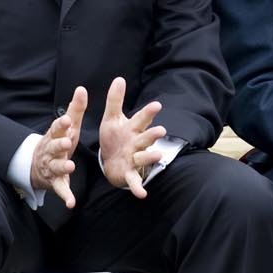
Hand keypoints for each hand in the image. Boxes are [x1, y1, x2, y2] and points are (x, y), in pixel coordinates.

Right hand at [31, 87, 86, 206]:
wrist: (37, 165)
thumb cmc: (58, 142)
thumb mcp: (67, 127)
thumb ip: (75, 109)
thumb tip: (81, 88)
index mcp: (55, 136)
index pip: (57, 128)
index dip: (62, 124)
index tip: (67, 119)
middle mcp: (52, 151)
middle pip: (54, 147)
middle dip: (59, 144)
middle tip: (66, 142)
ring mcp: (53, 167)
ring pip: (57, 167)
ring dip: (63, 166)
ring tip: (70, 166)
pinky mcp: (56, 183)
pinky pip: (61, 190)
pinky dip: (66, 196)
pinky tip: (71, 203)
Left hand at [98, 78, 166, 198]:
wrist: (111, 161)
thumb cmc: (115, 138)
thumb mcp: (111, 118)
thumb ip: (115, 100)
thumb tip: (119, 79)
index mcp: (133, 129)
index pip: (141, 119)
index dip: (149, 113)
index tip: (157, 105)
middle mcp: (137, 143)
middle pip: (146, 138)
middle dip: (153, 134)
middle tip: (161, 130)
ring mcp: (135, 159)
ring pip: (144, 157)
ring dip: (150, 156)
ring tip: (158, 155)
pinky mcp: (129, 173)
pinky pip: (134, 180)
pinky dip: (138, 187)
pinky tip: (142, 194)